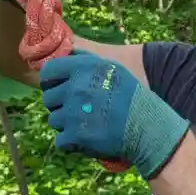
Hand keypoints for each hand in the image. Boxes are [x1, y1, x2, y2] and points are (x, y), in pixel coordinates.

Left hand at [39, 51, 189, 180]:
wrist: (147, 127)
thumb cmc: (130, 96)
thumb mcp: (111, 68)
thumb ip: (85, 59)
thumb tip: (64, 52)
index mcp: (83, 67)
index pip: (48, 72)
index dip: (50, 82)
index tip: (58, 89)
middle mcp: (76, 87)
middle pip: (48, 99)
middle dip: (60, 105)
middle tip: (79, 110)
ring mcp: (74, 112)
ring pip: (54, 120)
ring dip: (67, 124)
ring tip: (87, 123)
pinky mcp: (75, 135)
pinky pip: (60, 140)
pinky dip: (72, 142)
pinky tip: (88, 138)